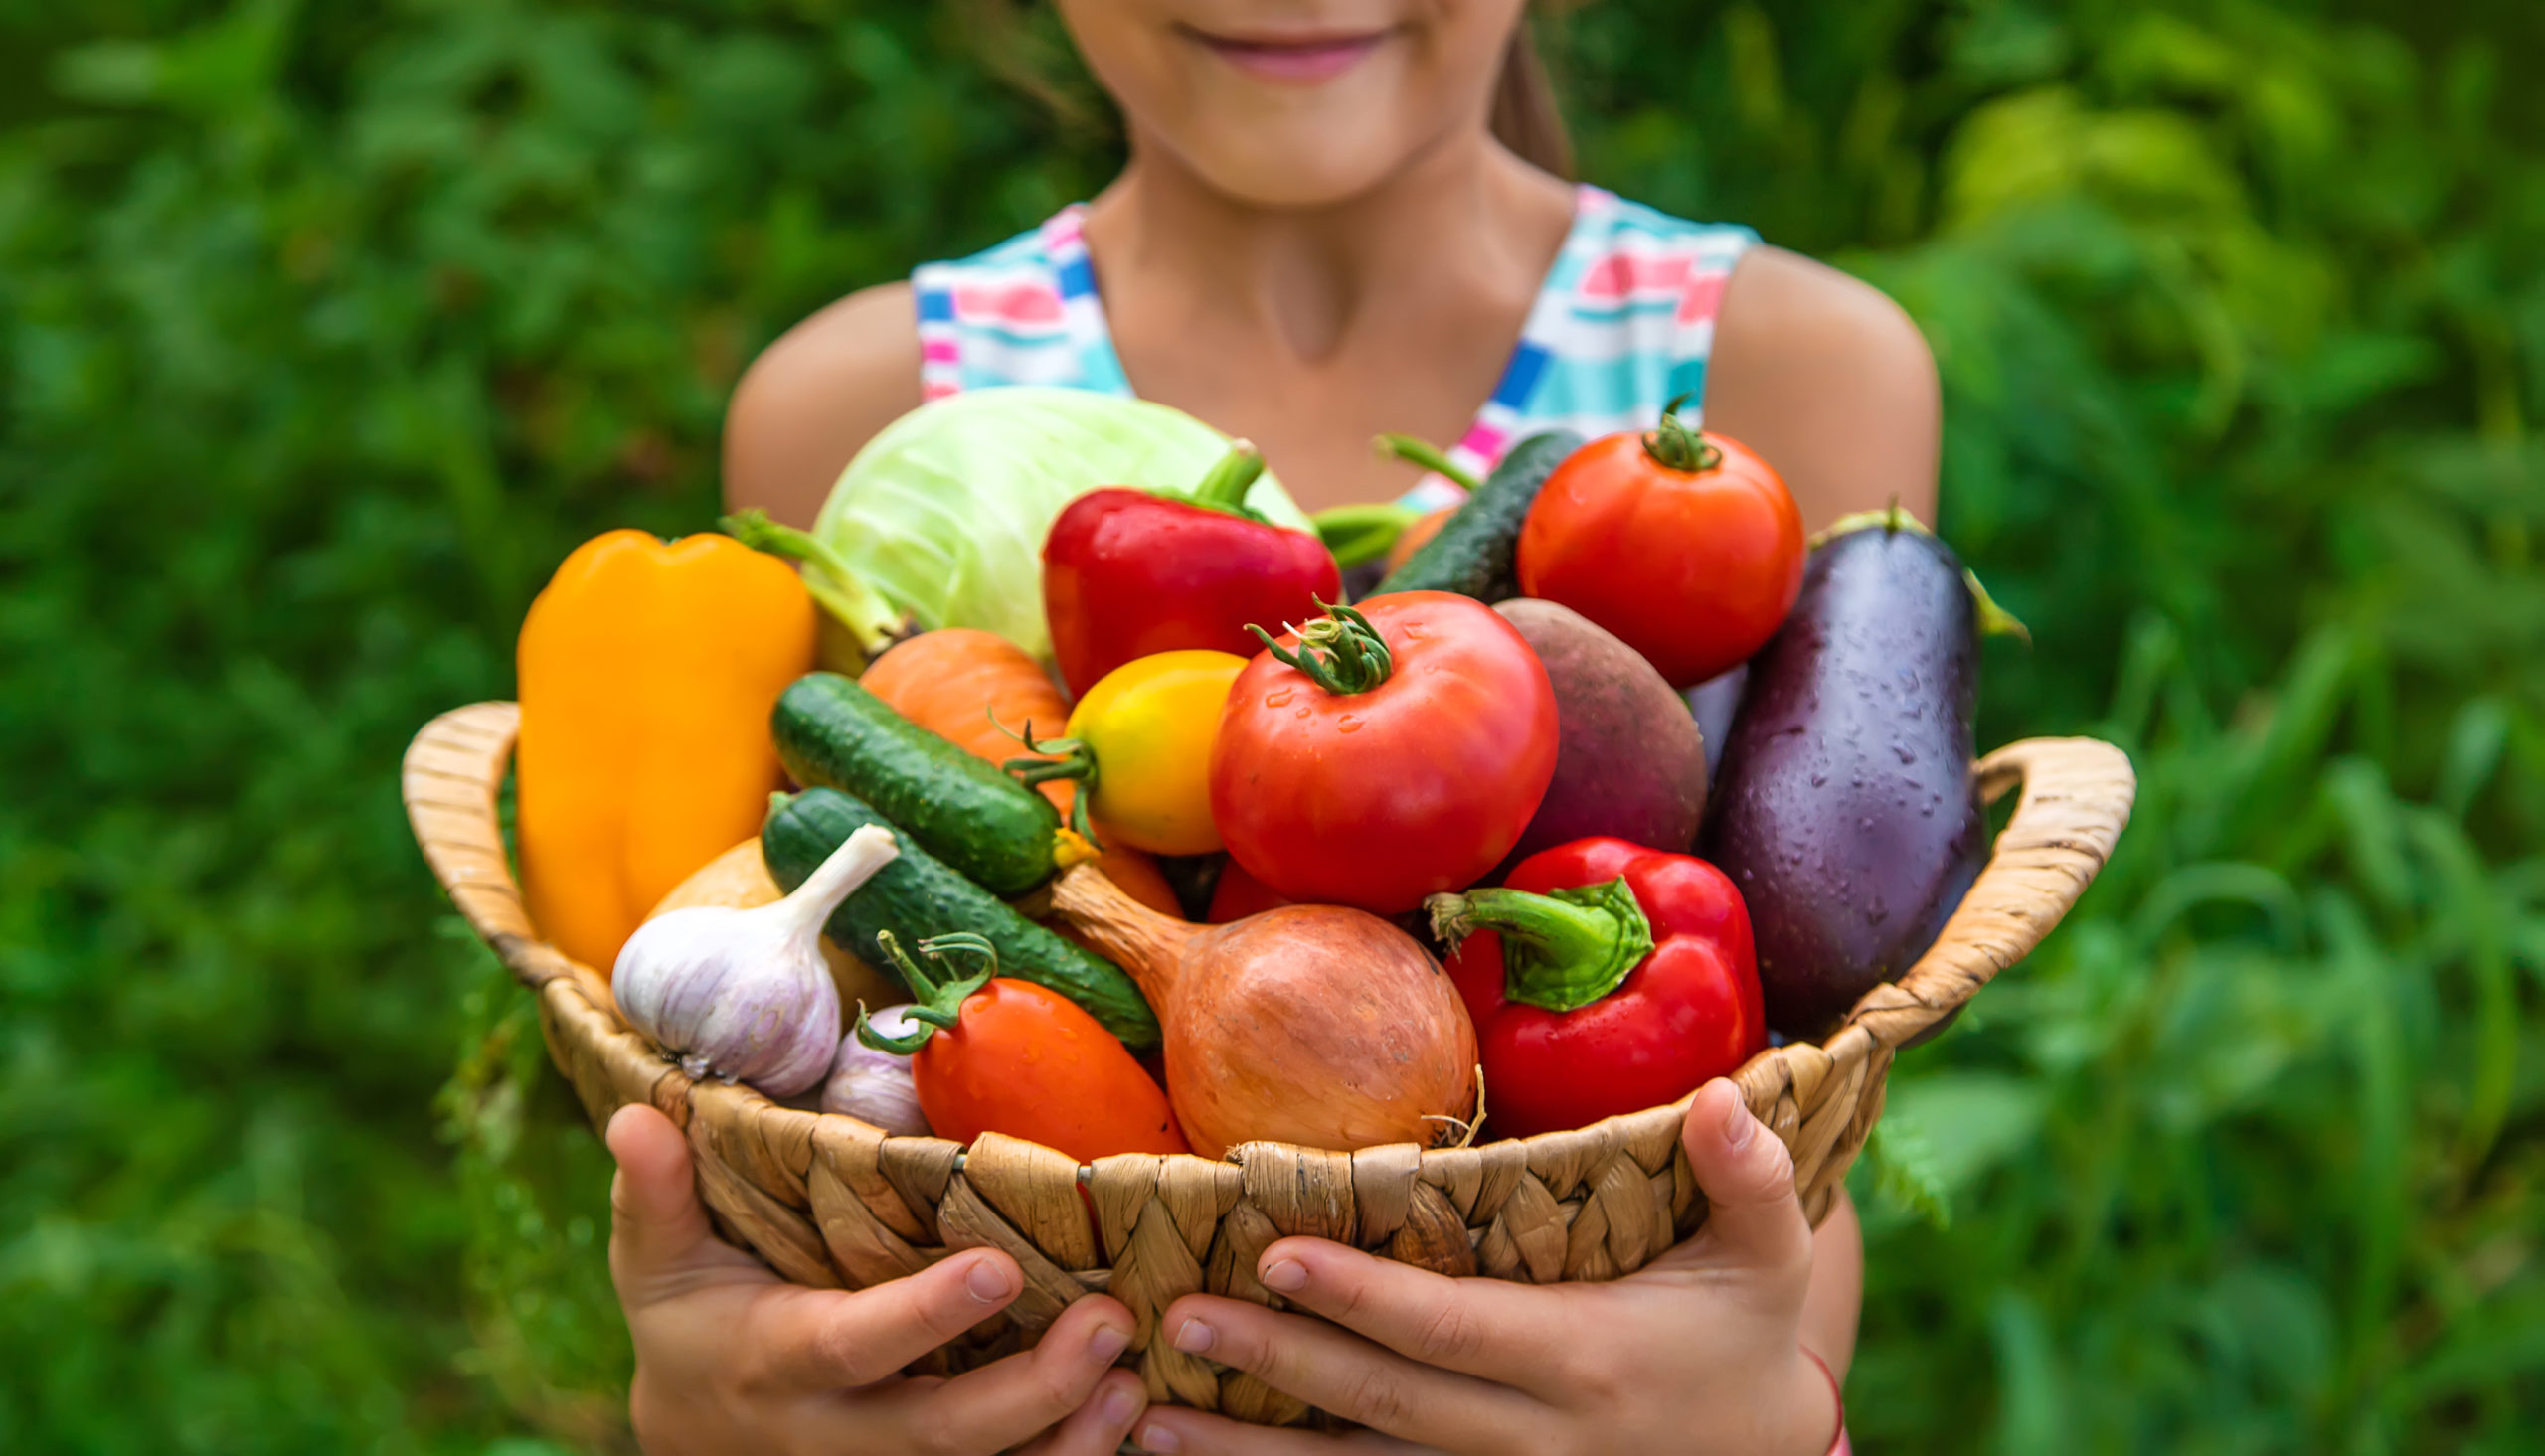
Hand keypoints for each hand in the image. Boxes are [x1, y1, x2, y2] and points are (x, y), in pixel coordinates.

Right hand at [606, 1103, 1146, 1454]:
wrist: (694, 1435)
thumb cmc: (690, 1321)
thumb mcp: (656, 1261)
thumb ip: (656, 1193)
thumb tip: (637, 1117)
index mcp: (779, 1362)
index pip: (858, 1342)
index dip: (928, 1315)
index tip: (1002, 1264)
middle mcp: (838, 1434)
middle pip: (942, 1433)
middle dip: (1031, 1390)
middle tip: (1108, 1323)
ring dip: (1068, 1437)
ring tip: (1135, 1378)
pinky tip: (1127, 1414)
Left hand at [1128, 1079, 1844, 1455]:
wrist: (1769, 1448)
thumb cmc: (1749, 1330)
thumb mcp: (1769, 1256)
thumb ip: (1747, 1177)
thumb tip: (1721, 1095)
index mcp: (1583, 1360)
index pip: (1452, 1329)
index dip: (1362, 1295)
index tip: (1274, 1251)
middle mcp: (1533, 1438)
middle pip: (1384, 1404)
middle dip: (1277, 1360)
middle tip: (1180, 1318)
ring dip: (1254, 1450)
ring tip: (1153, 1422)